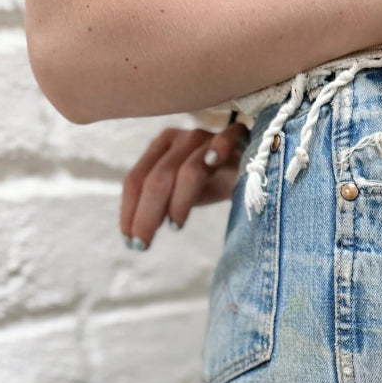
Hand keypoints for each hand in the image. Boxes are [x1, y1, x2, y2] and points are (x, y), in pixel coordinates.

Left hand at [119, 119, 249, 247]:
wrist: (252, 168)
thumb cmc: (213, 182)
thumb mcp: (181, 194)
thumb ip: (161, 206)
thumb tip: (136, 237)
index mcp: (159, 150)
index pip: (135, 180)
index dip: (129, 211)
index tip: (130, 242)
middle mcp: (179, 140)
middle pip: (156, 179)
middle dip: (146, 215)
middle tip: (143, 245)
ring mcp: (207, 137)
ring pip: (188, 170)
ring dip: (178, 202)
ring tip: (175, 226)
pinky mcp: (234, 137)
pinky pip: (224, 143)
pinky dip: (217, 153)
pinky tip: (212, 166)